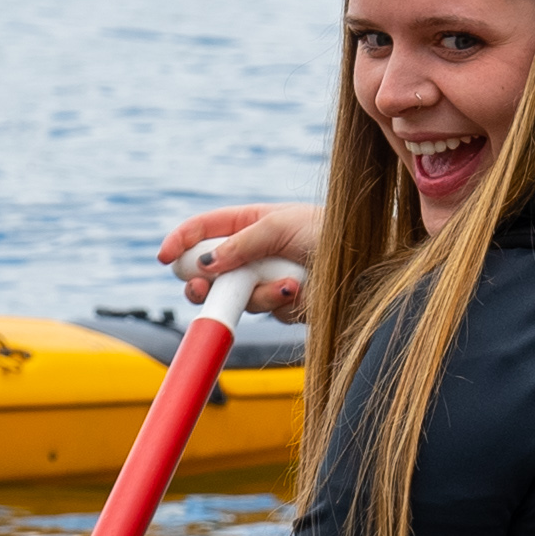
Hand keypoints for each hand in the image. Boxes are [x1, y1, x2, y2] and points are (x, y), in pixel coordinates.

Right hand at [156, 204, 320, 322]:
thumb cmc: (330, 231)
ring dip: (255, 293)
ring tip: (286, 284)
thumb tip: (205, 262)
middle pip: (210, 272)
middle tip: (201, 288)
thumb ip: (242, 243)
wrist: (370, 264)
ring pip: (237, 297)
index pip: (205, 230)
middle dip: (203, 282)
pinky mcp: (283, 306)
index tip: (164, 257)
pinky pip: (266, 311)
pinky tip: (300, 292)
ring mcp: (268, 281)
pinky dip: (279, 303)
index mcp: (251, 224)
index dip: (181, 241)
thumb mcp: (282, 225)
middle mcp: (255, 253)